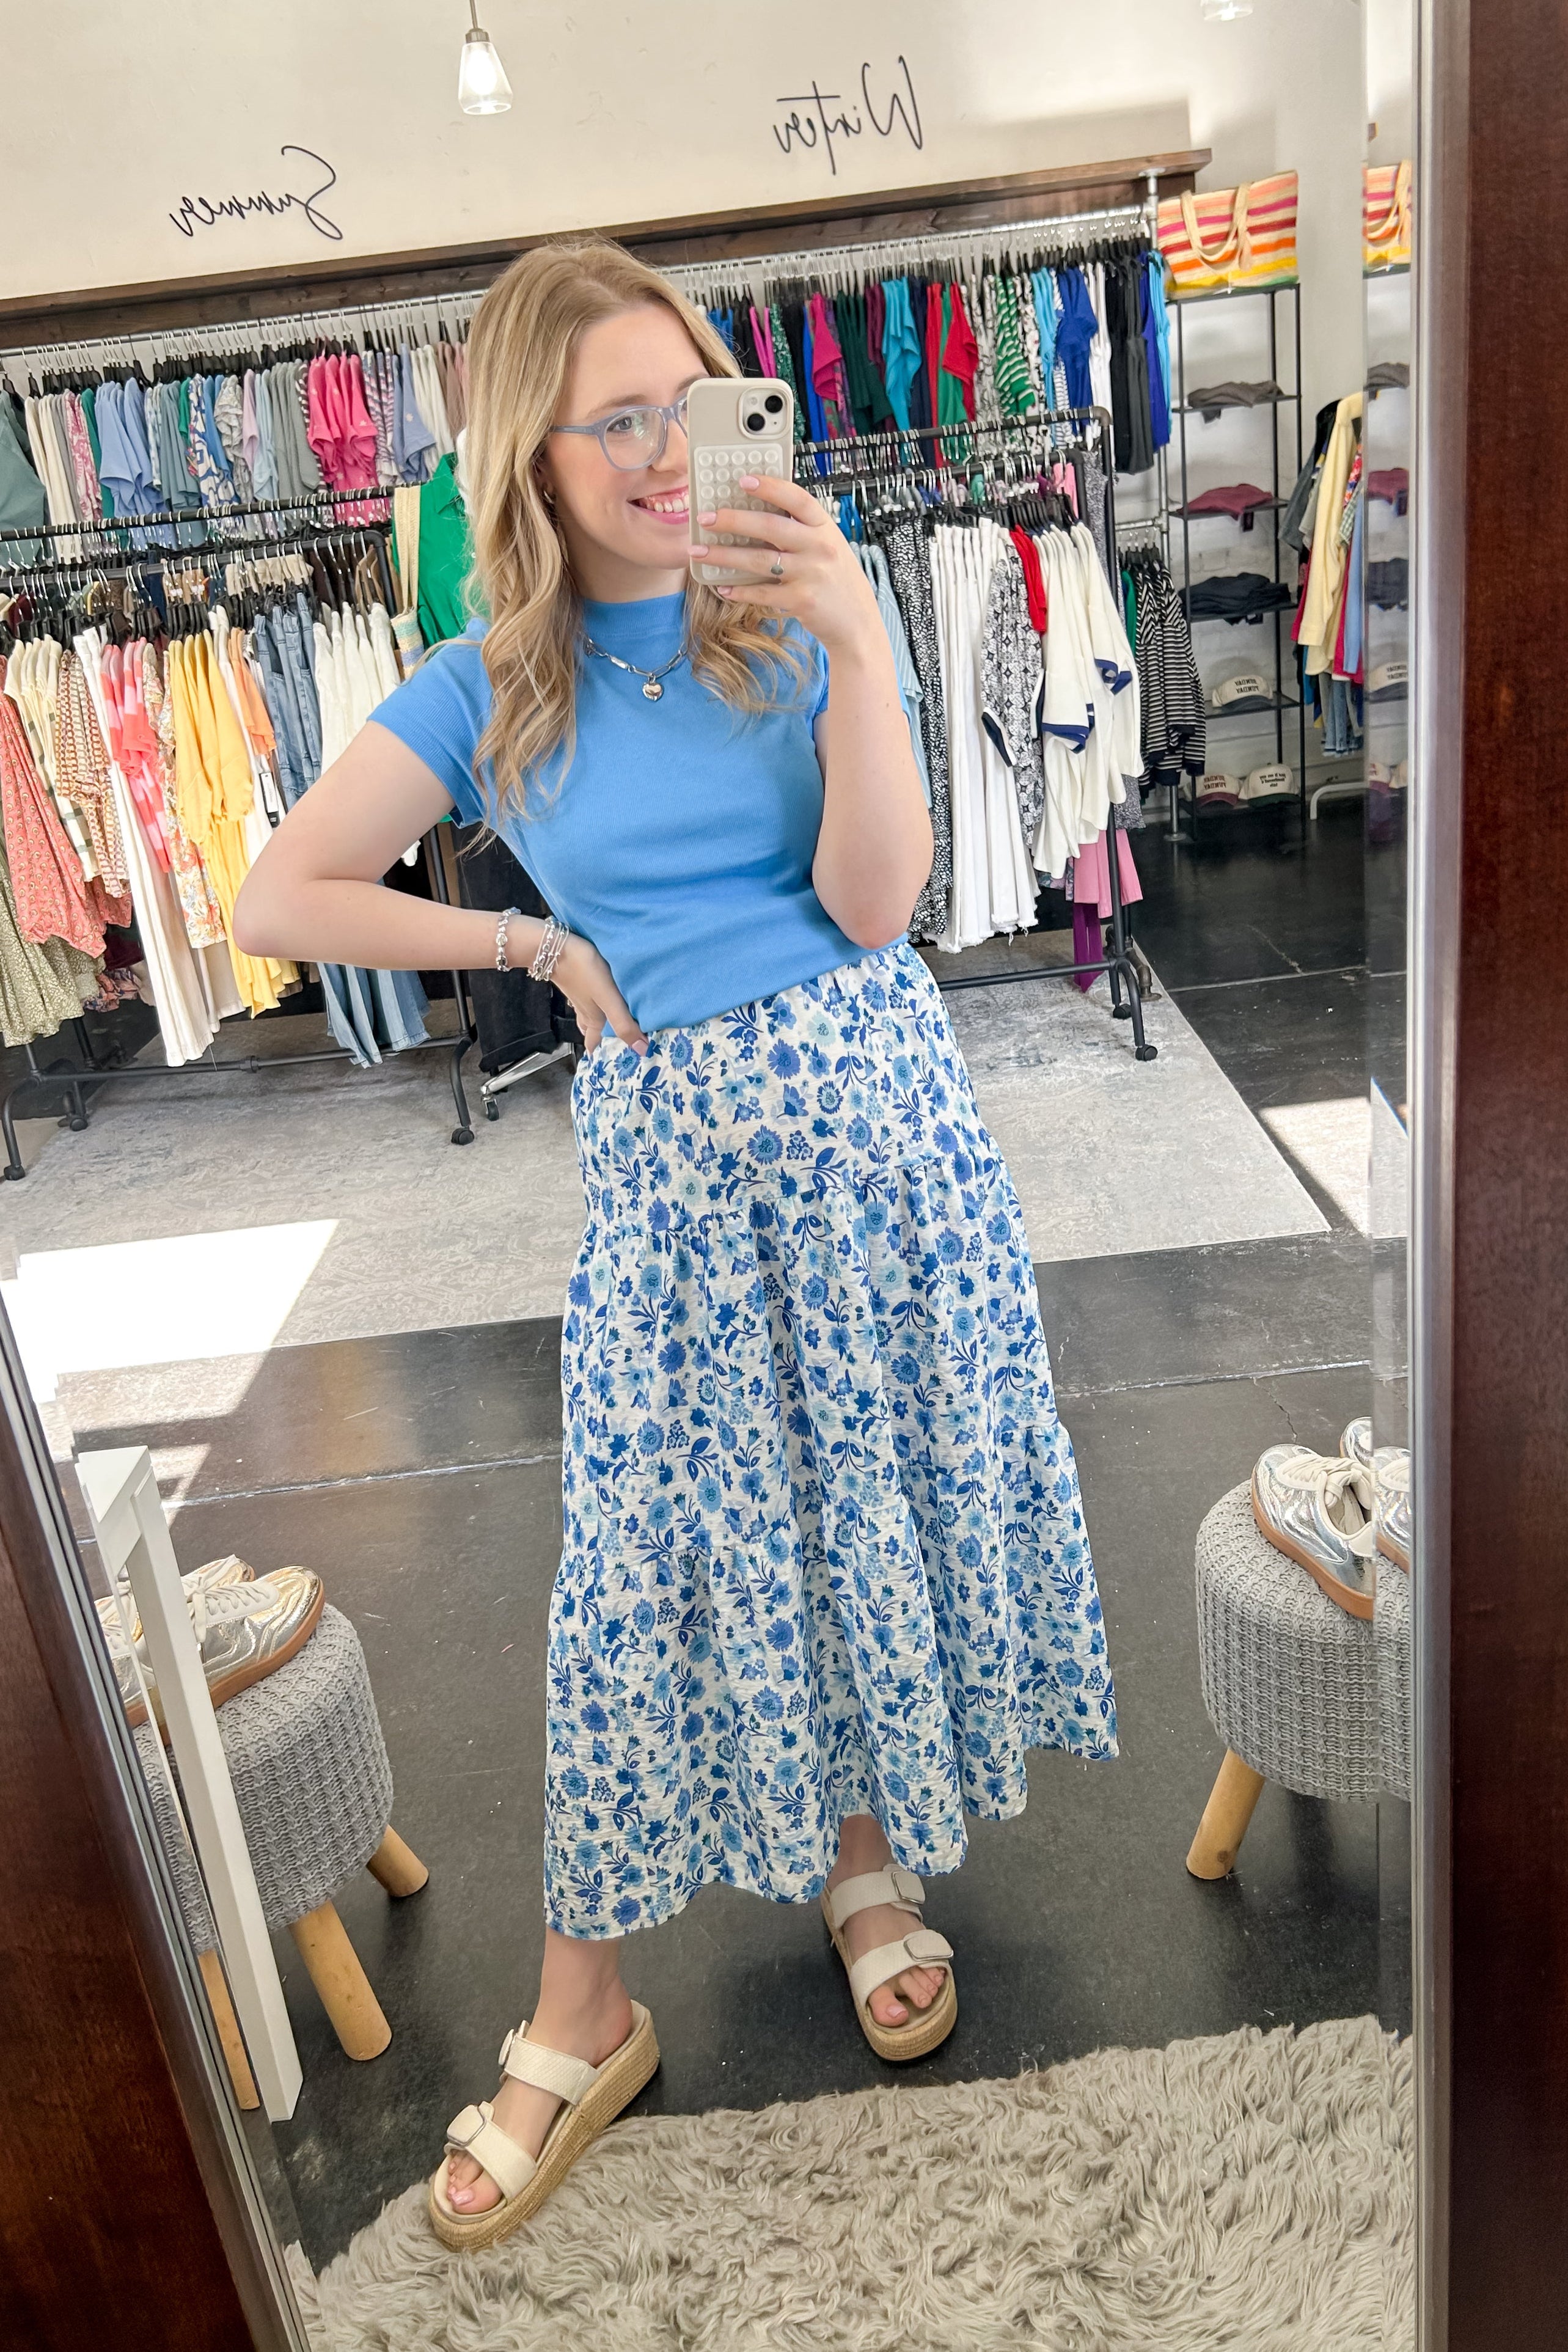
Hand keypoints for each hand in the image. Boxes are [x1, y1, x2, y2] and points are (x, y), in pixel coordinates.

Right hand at [552, 933, 646, 1056]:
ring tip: (610, 1027)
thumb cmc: (584, 972)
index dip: (602, 1055)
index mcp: (594, 1019)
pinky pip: (589, 999)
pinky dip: (595, 1004)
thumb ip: (623, 1023)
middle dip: (602, 1040)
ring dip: (599, 1023)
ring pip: (590, 1016)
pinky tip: (601, 998)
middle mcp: (586, 1011)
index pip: (595, 1045)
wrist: (554, 947)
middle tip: (615, 1045)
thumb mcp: (607, 999)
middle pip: (593, 1032)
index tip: (610, 1064)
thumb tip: (642, 1051)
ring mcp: (580, 996)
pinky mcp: (579, 981)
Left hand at [690, 474, 882, 657]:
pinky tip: (722, 586)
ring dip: (724, 555)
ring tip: (699, 551)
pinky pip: (761, 593)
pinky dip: (739, 590)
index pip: (797, 499)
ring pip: (758, 560)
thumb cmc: (836, 580)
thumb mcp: (828, 547)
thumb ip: (801, 531)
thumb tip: (757, 515)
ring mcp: (811, 574)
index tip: (743, 480)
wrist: (857, 623)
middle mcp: (819, 547)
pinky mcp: (801, 601)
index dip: (770, 487)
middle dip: (732, 520)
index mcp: (825, 528)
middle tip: (704, 517)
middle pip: (770, 527)